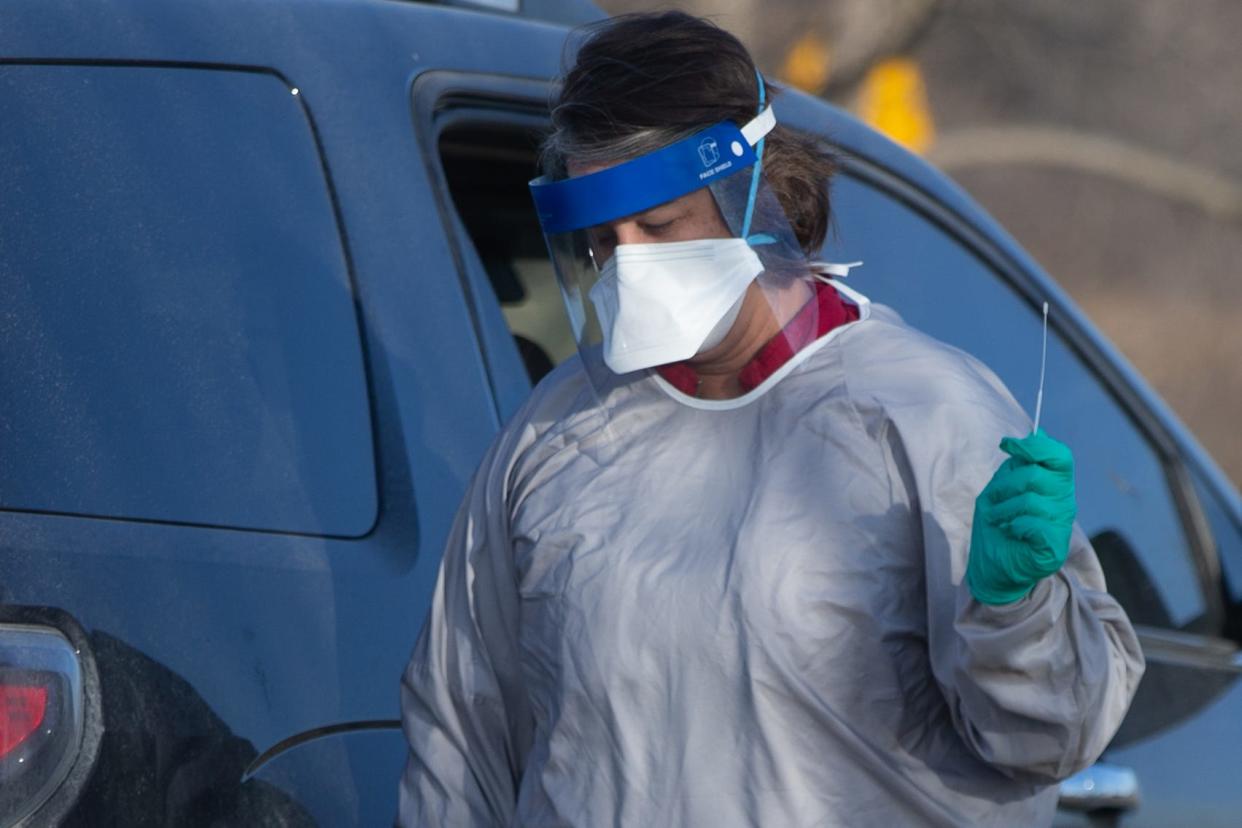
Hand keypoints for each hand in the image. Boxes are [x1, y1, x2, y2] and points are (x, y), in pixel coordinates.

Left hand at [966, 429, 1076, 604]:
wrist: (991, 567)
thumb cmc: (998, 525)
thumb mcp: (1002, 488)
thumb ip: (1020, 464)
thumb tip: (1038, 432)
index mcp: (1055, 486)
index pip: (1060, 456)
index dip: (1036, 446)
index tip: (1008, 445)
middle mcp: (1064, 503)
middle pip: (1039, 475)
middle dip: (1006, 484)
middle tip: (994, 500)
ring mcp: (1061, 526)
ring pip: (1031, 500)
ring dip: (1003, 509)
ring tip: (998, 520)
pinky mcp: (1054, 547)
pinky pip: (1033, 524)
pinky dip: (1014, 526)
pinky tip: (1011, 532)